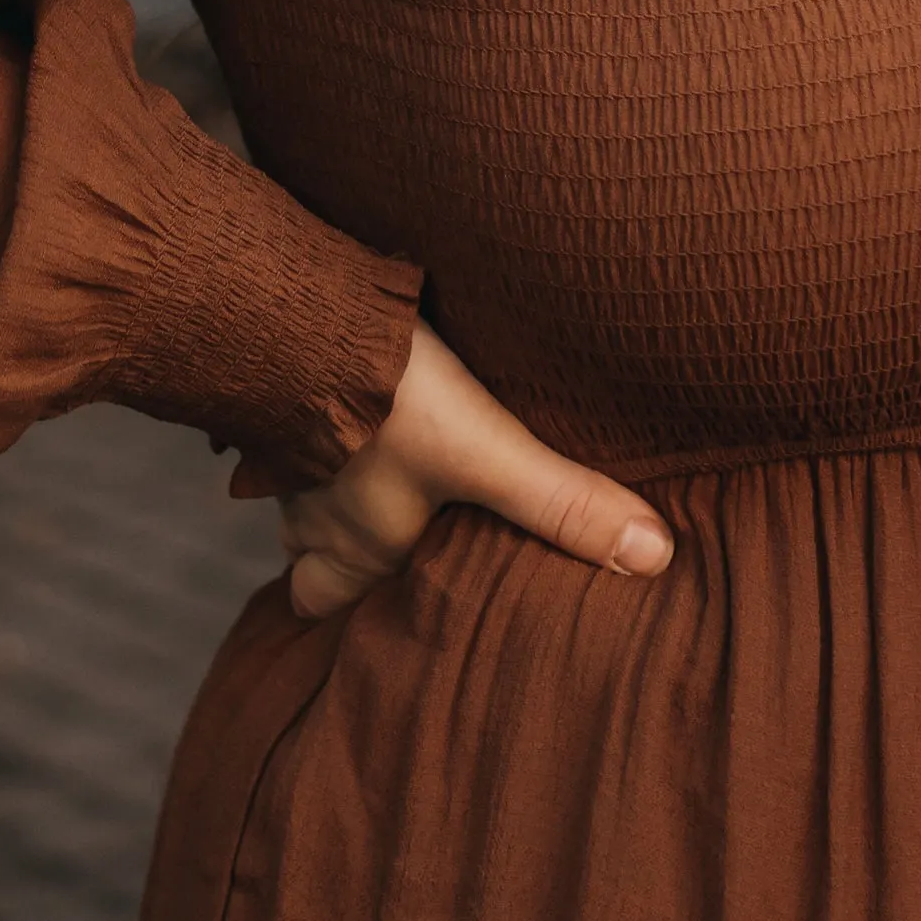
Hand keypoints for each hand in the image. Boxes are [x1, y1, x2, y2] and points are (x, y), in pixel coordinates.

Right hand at [278, 322, 673, 617]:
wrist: (292, 307)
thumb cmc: (386, 396)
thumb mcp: (487, 452)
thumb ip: (564, 504)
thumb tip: (653, 558)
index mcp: (358, 544)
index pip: (321, 606)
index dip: (343, 613)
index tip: (377, 611)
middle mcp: (309, 512)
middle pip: (303, 560)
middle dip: (330, 560)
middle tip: (375, 548)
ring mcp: (278, 454)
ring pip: (290, 498)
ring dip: (323, 494)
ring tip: (365, 478)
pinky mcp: (268, 395)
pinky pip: (275, 435)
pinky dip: (304, 433)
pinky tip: (339, 406)